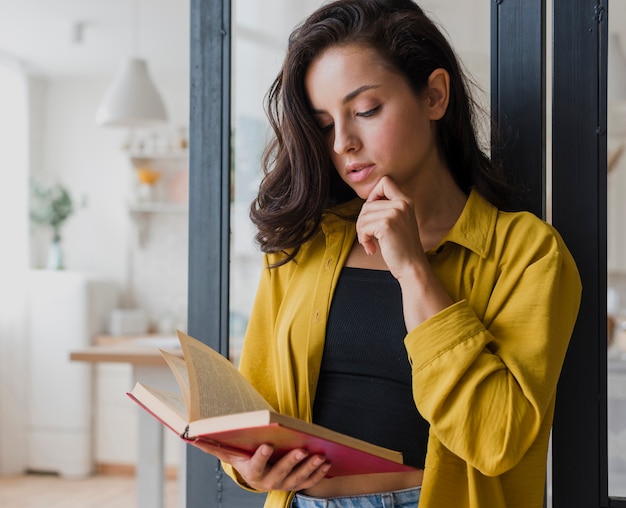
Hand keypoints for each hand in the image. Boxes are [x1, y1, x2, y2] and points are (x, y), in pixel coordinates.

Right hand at [190, 440, 330, 491]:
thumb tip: (190, 435)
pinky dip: (318, 473)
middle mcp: (268, 483)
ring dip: (309, 468)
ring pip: (298, 479)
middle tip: (300, 450)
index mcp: (251, 474)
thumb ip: (213, 445)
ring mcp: (284, 485)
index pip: (255, 466)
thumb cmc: (245, 458)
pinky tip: (326, 462)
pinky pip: (309, 481)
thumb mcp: (230, 452)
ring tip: (319, 455)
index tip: (266, 445)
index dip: (261, 457)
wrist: (259, 476)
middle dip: (291, 462)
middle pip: (280, 474)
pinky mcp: (297, 484)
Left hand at [356, 176, 426, 279]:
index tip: (374, 213)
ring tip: (370, 243)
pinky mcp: (386, 224)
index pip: (385, 182)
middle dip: (363, 221)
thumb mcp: (399, 222)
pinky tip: (372, 248)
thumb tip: (366, 204)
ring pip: (363, 215)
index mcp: (406, 201)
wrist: (412, 266)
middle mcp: (402, 204)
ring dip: (362, 232)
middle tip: (368, 236)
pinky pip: (363, 227)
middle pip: (367, 203)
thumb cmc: (402, 248)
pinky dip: (363, 239)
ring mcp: (394, 213)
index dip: (373, 195)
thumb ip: (387, 209)